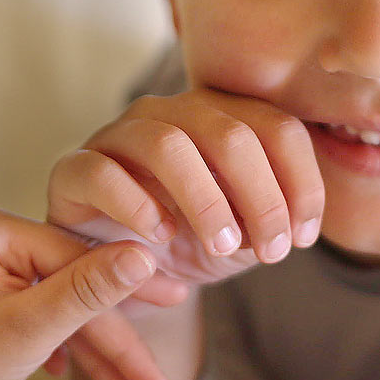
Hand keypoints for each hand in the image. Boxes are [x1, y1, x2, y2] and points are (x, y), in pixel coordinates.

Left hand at [0, 204, 160, 379]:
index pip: (76, 252)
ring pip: (67, 306)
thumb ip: (88, 289)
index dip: (127, 282)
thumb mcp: (29, 330)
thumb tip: (143, 255)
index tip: (174, 300)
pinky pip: (49, 317)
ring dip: (103, 353)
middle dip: (119, 331)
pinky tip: (95, 379)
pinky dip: (74, 351)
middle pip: (76, 282)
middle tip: (165, 346)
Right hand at [46, 89, 325, 379]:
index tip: (303, 238)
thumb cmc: (194, 238)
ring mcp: (122, 133)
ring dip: (205, 201)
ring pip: (167, 144)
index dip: (301, 182)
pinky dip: (137, 207)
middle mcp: (174, 112)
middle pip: (231, 134)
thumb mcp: (248, 229)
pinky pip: (103, 173)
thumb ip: (278, 215)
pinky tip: (162, 238)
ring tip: (222, 246)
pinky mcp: (76, 168)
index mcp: (224, 115)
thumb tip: (303, 226)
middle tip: (269, 251)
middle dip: (261, 198)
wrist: (126, 267)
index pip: (278, 128)